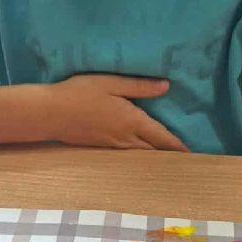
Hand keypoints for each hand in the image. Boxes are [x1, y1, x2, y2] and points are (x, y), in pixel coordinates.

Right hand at [50, 74, 188, 151]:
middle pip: (153, 150)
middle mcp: (125, 138)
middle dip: (169, 155)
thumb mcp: (110, 83)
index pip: (161, 137)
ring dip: (154, 157)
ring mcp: (112, 145)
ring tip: (167, 157)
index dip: (177, 146)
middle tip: (184, 159)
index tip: (191, 154)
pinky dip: (139, 156)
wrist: (50, 113)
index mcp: (131, 120)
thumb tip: (166, 86)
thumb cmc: (79, 93)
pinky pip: (127, 154)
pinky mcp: (101, 147)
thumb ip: (139, 86)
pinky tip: (140, 153)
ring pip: (140, 154)